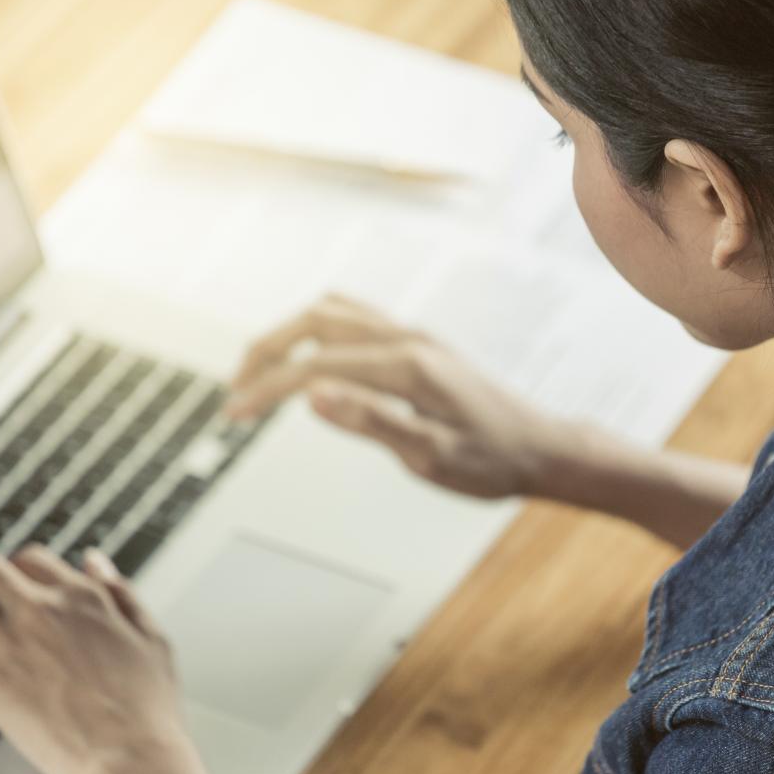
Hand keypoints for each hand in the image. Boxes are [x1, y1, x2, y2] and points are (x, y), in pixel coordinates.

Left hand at [0, 543, 182, 773]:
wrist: (133, 759)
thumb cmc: (148, 709)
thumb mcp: (152, 637)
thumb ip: (122, 594)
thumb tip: (93, 561)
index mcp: (82, 597)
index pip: (29, 558)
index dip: (13, 571)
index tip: (7, 590)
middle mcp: (41, 609)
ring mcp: (12, 644)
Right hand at [226, 294, 569, 498]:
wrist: (540, 448)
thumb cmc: (490, 461)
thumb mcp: (431, 456)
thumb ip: (370, 422)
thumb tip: (309, 398)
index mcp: (407, 366)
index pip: (315, 367)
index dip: (267, 389)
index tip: (233, 415)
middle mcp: (407, 337)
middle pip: (314, 322)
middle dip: (265, 351)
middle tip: (235, 390)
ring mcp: (413, 334)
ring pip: (332, 312)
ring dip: (288, 337)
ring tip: (260, 376)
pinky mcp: (417, 342)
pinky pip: (354, 317)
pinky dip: (316, 332)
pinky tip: (307, 360)